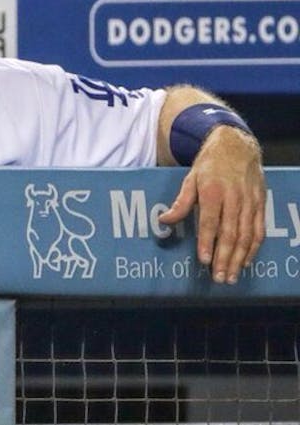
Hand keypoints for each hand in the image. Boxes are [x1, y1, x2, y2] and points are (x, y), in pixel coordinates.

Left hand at [158, 127, 264, 283]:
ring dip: (239, 258)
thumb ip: (180, 203)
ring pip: (246, 235)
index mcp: (214, 191)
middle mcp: (234, 198)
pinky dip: (253, 247)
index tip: (204, 260)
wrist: (237, 146)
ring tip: (230, 276)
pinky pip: (259, 229)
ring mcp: (250, 202)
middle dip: (224, 257)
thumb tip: (163, 221)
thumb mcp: (190, 179)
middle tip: (218, 278)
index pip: (210, 221)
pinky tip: (245, 261)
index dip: (207, 242)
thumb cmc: (209, 165)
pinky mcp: (261, 204)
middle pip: (230, 233)